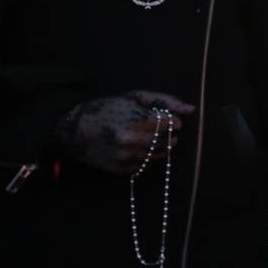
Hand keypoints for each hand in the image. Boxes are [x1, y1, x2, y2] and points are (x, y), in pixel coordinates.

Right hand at [55, 91, 195, 174]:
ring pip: (158, 156)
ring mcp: (125, 157)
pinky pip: (145, 166)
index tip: (173, 122)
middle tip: (167, 132)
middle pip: (166, 142)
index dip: (174, 122)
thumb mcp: (135, 97)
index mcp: (134, 119)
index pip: (168, 125)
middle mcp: (130, 140)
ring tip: (154, 139)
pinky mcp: (121, 169)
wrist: (76, 130)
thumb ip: (165, 101)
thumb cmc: (108, 108)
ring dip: (162, 148)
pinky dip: (149, 158)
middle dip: (170, 136)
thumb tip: (191, 110)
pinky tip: (141, 149)